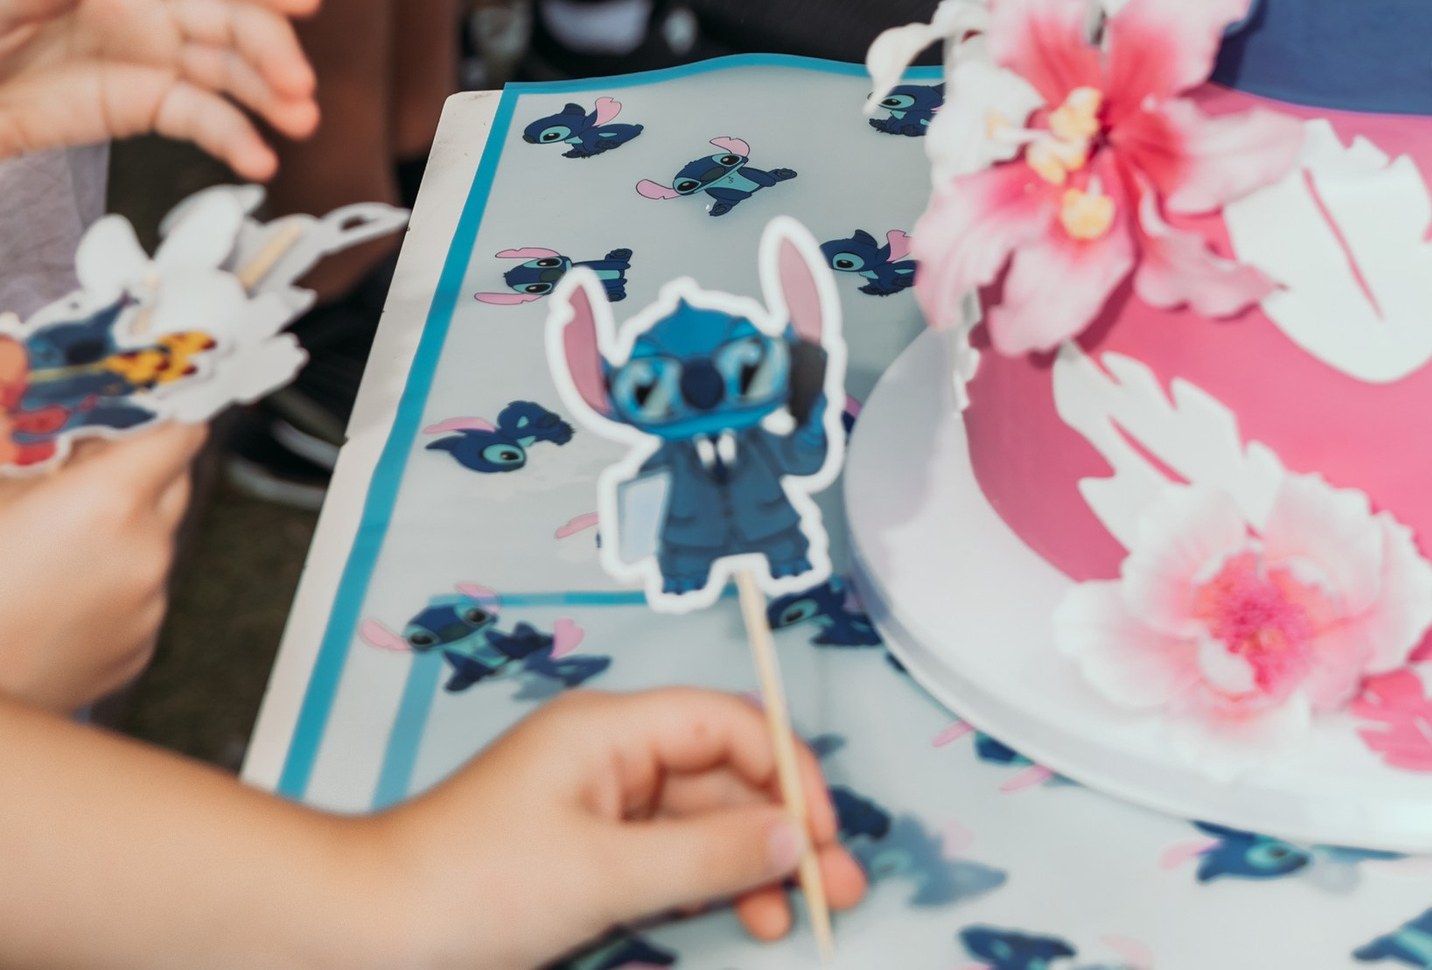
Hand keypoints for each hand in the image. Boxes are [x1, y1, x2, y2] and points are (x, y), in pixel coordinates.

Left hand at [0, 0, 317, 175]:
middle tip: (298, 84)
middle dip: (270, 47)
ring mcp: (150, 55)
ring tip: (299, 122)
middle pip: (227, 16)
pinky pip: (200, 116)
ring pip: (227, 67)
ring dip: (269, 92)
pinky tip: (259, 157)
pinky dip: (234, 136)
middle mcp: (145, 3)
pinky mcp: (144, 103)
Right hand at [0, 423, 202, 708]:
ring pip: (155, 541)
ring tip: (61, 554)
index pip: (181, 432)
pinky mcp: (140, 646)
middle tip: (86, 485)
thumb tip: (51, 423)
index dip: (159, 423)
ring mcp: (148, 603)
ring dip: (126, 534)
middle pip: (175, 482)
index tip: (140, 424)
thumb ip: (32, 448)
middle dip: (140, 474)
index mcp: (112, 499)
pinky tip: (64, 600)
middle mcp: (145, 549)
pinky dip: (117, 589)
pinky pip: (142, 596)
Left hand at [372, 688, 861, 966]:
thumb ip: (705, 852)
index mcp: (612, 730)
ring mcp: (595, 809)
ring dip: (753, 861)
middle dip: (782, 825)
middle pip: (722, 774)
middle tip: (839, 883)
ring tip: (803, 911)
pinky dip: (708, 883)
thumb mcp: (602, 873)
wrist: (365, 934)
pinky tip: (742, 913)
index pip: (727, 724)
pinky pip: (665, 857)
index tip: (821, 833)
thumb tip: (792, 837)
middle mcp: (610, 757)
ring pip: (700, 821)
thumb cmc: (470, 885)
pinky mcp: (580, 859)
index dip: (785, 770)